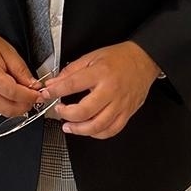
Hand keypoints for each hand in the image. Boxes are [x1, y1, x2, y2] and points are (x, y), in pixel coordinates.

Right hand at [0, 30, 42, 116]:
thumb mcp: (8, 51)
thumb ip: (21, 70)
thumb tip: (34, 86)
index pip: (12, 93)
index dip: (28, 97)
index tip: (39, 95)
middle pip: (7, 108)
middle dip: (24, 106)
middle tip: (33, 98)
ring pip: (0, 111)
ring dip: (14, 107)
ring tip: (21, 94)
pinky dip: (3, 105)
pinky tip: (7, 94)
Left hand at [41, 41, 160, 138]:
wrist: (144, 60)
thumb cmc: (119, 58)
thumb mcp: (92, 57)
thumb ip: (71, 71)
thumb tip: (54, 82)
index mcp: (100, 73)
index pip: (72, 85)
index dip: (55, 91)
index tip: (46, 94)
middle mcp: (111, 90)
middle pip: (84, 111)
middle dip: (66, 114)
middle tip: (59, 110)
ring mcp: (120, 104)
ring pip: (98, 126)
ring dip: (79, 129)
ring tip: (69, 126)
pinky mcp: (127, 113)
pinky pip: (112, 130)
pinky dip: (97, 134)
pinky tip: (88, 130)